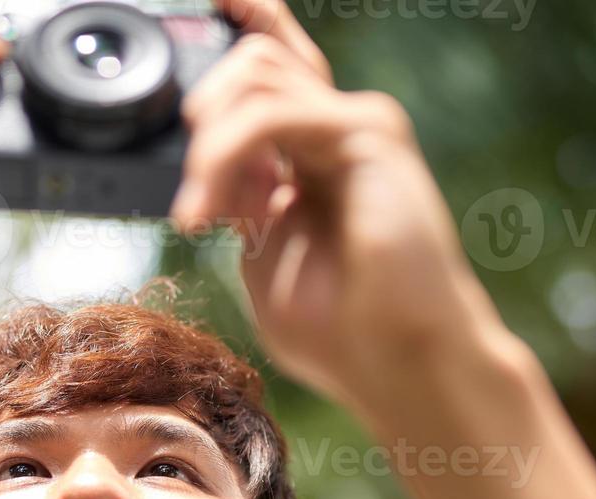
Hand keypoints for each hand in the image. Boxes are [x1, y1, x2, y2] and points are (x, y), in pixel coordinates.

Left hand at [171, 0, 507, 420]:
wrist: (401, 365)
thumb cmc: (344, 331)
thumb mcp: (264, 257)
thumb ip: (238, 203)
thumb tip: (206, 171)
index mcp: (317, 150)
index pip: (276, 60)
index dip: (242, 20)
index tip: (203, 5)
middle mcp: (341, 126)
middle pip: (256, 58)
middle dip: (201, 118)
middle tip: (193, 206)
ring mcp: (359, 126)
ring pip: (255, 75)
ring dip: (207, 149)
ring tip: (198, 216)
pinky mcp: (366, 136)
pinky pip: (270, 115)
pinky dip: (225, 157)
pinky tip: (214, 211)